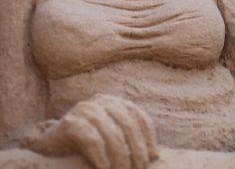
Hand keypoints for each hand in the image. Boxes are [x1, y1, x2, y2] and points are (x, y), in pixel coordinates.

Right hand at [22, 94, 157, 168]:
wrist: (49, 147)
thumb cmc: (85, 145)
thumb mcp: (110, 137)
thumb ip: (129, 139)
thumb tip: (155, 155)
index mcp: (114, 102)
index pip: (138, 116)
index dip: (148, 136)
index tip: (153, 156)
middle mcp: (101, 101)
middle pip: (127, 124)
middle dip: (136, 149)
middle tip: (139, 168)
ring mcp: (84, 109)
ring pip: (112, 133)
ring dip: (120, 156)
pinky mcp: (70, 122)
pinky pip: (92, 139)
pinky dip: (101, 156)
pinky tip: (104, 168)